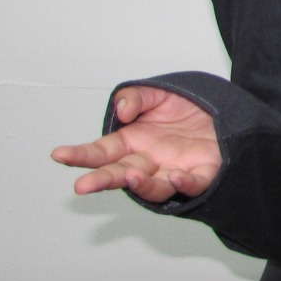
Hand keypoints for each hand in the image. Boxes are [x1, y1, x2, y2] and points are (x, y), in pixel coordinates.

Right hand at [51, 85, 220, 202]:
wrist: (222, 112)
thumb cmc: (186, 108)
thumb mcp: (156, 94)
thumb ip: (135, 98)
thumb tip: (123, 110)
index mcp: (132, 143)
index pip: (101, 152)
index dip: (80, 155)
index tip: (59, 155)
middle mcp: (149, 161)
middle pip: (120, 174)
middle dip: (101, 180)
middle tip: (82, 186)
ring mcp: (173, 170)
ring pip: (153, 186)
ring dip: (141, 185)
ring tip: (132, 176)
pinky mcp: (201, 174)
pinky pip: (193, 184)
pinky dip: (184, 184)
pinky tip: (176, 177)